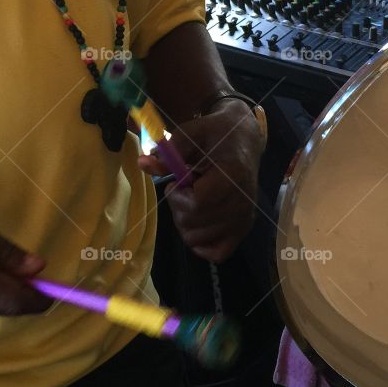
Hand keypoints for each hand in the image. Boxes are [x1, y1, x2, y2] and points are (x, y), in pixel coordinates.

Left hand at [137, 100, 263, 262]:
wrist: (244, 142)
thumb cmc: (216, 135)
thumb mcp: (192, 133)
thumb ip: (170, 151)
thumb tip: (142, 163)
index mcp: (233, 175)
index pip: (198, 202)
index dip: (178, 195)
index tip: (175, 182)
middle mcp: (243, 202)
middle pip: (195, 221)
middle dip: (178, 206)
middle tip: (183, 189)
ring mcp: (244, 219)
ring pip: (199, 238)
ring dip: (185, 222)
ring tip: (193, 200)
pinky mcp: (243, 231)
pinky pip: (216, 253)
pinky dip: (200, 243)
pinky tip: (197, 222)